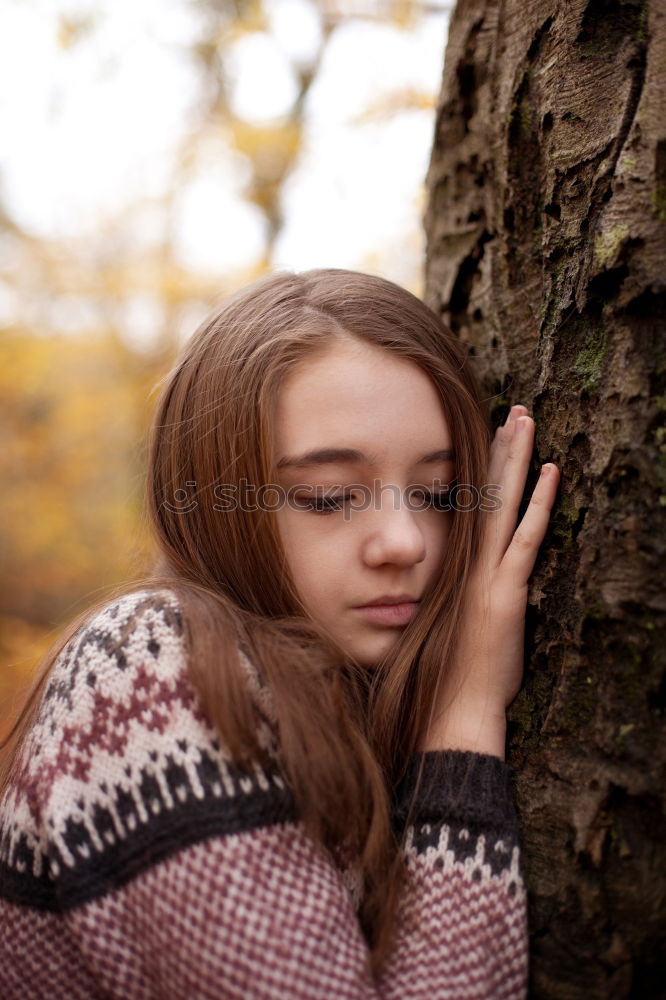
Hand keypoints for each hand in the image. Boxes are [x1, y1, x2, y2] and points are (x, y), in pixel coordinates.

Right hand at [422, 405, 559, 757]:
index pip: (470, 504)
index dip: (483, 467)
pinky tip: (550, 472)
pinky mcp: (504, 591)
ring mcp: (485, 573)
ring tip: (525, 420)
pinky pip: (524, 537)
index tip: (494, 434)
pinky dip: (538, 503)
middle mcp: (468, 561)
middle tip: (513, 410)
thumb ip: (461, 596)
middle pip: (484, 491)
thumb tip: (466, 582)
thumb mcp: (452, 626)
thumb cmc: (451, 675)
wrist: (453, 708)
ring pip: (501, 503)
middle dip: (500, 448)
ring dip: (515, 459)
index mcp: (458, 566)